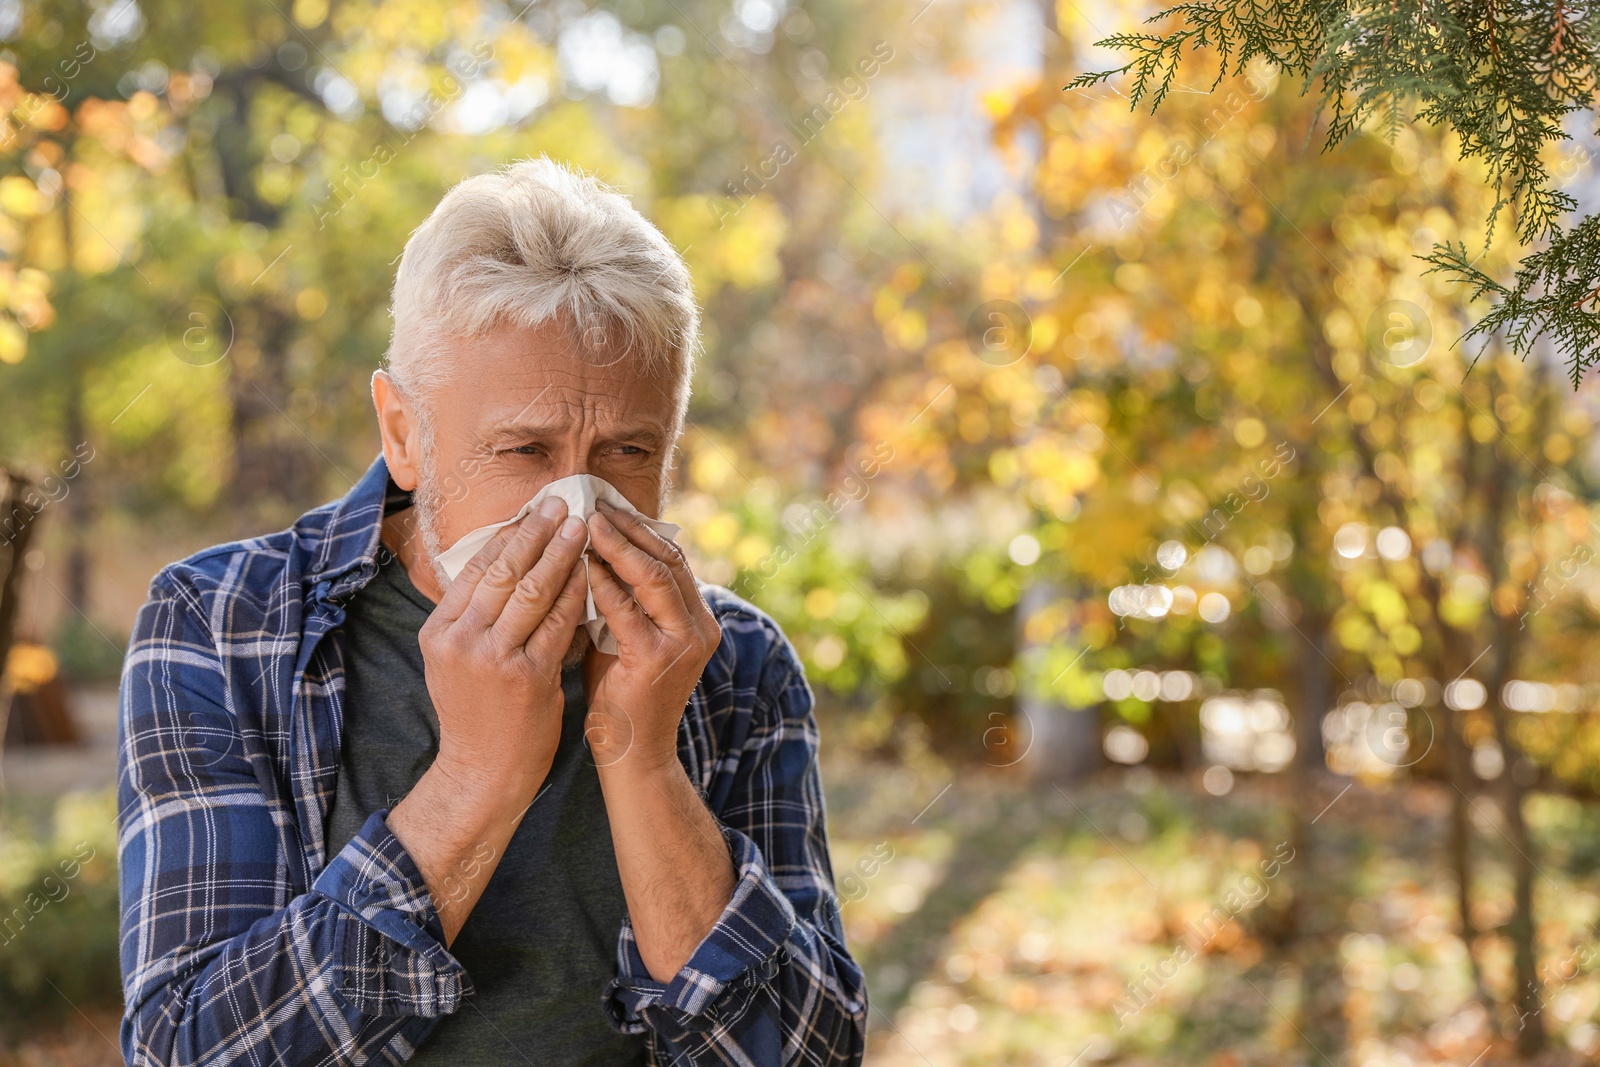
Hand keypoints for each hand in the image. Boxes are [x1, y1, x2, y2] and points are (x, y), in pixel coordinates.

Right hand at [417, 496, 589, 805]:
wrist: (483, 774)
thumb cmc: (478, 712)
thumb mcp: (456, 661)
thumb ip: (472, 617)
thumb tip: (501, 561)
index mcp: (439, 632)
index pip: (475, 569)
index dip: (507, 535)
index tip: (532, 509)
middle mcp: (461, 641)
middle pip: (503, 571)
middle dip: (535, 531)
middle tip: (561, 502)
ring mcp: (493, 659)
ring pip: (532, 591)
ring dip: (560, 553)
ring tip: (581, 525)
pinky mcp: (528, 678)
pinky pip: (558, 623)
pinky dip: (575, 593)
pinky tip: (591, 571)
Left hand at [581, 498, 720, 770]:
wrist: (632, 754)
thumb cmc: (622, 696)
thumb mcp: (627, 639)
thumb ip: (622, 601)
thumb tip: (592, 551)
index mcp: (697, 619)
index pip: (671, 559)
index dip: (639, 530)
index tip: (606, 507)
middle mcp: (700, 628)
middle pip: (667, 559)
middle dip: (628, 529)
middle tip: (594, 505)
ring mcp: (683, 644)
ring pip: (652, 577)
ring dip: (616, 546)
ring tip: (585, 524)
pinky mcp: (657, 660)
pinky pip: (626, 610)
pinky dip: (602, 584)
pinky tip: (579, 566)